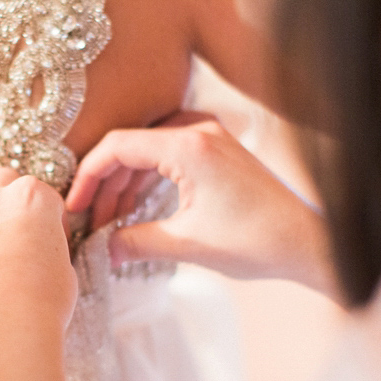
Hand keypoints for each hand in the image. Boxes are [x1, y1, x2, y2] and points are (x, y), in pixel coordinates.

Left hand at [0, 169, 77, 345]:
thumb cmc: (42, 304)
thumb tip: (41, 252)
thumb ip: (50, 248)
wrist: (2, 331)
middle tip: (14, 230)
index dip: (51, 221)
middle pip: (2, 181)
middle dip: (10, 200)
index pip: (46, 197)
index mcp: (32, 198)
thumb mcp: (64, 270)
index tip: (52, 242)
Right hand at [67, 112, 338, 298]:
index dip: (87, 176)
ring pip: (147, 152)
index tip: (73, 206)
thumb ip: (136, 242)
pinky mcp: (217, 151)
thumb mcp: (187, 244)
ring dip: (124, 186)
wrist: (307, 243)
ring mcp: (209, 137)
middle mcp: (198, 130)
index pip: (117, 146)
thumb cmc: (257, 241)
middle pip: (129, 147)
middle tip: (87, 222)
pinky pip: (167, 156)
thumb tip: (102, 250)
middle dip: (104, 185)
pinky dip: (147, 181)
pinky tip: (133, 211)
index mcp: (189, 145)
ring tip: (108, 223)